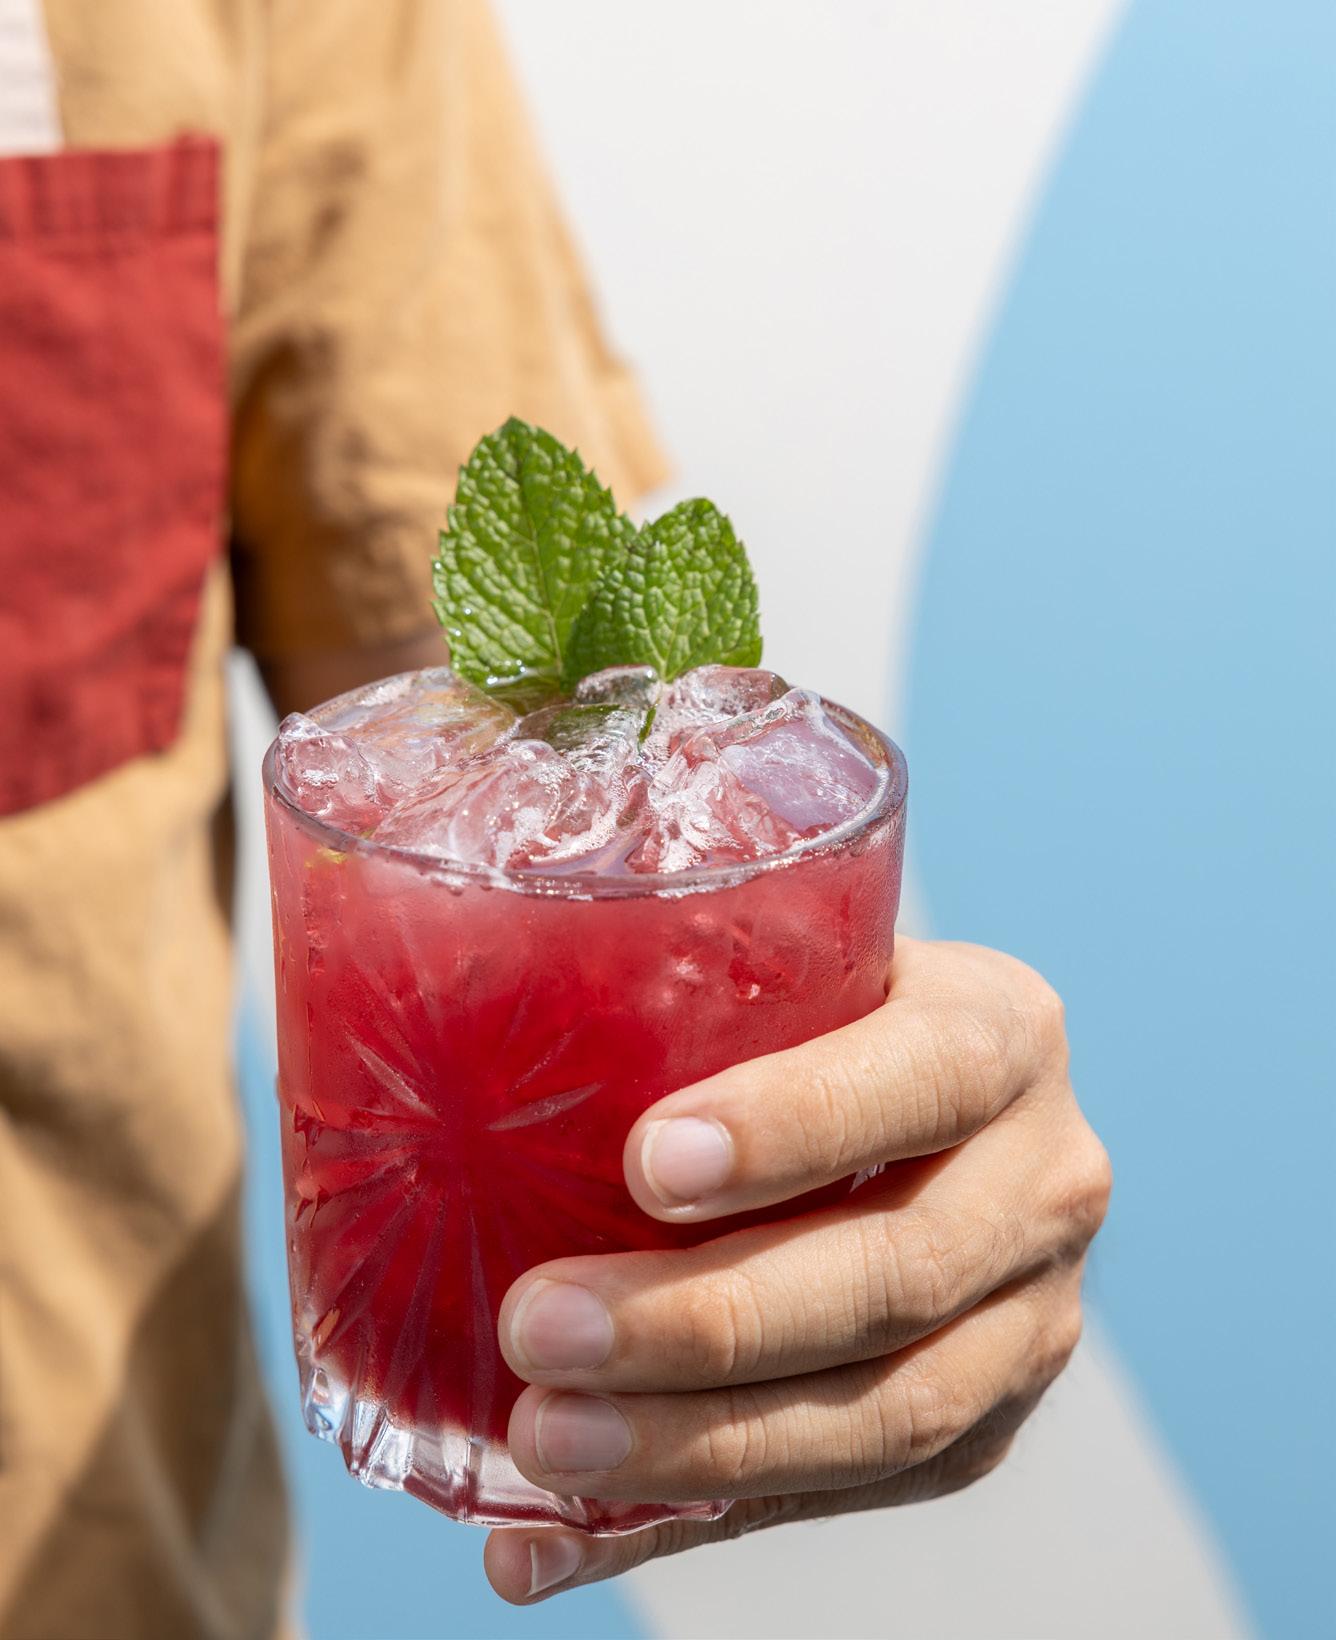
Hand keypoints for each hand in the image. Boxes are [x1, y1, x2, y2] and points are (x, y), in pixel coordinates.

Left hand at [484, 937, 1110, 1603]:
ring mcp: (1030, 1312)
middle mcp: (1045, 1173)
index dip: (795, 1124)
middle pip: (897, 1271)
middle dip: (709, 1319)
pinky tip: (555, 1540)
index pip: (922, 1076)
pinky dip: (692, 1521)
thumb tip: (394, 1011)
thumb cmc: (807, 1011)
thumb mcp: (786, 962)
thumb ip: (668, 979)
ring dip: (699, 1445)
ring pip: (888, 1413)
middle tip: (537, 1327)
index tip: (645, 1161)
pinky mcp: (985, 1419)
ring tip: (541, 1442)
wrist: (922, 1101)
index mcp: (1000, 1030)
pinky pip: (843, 1494)